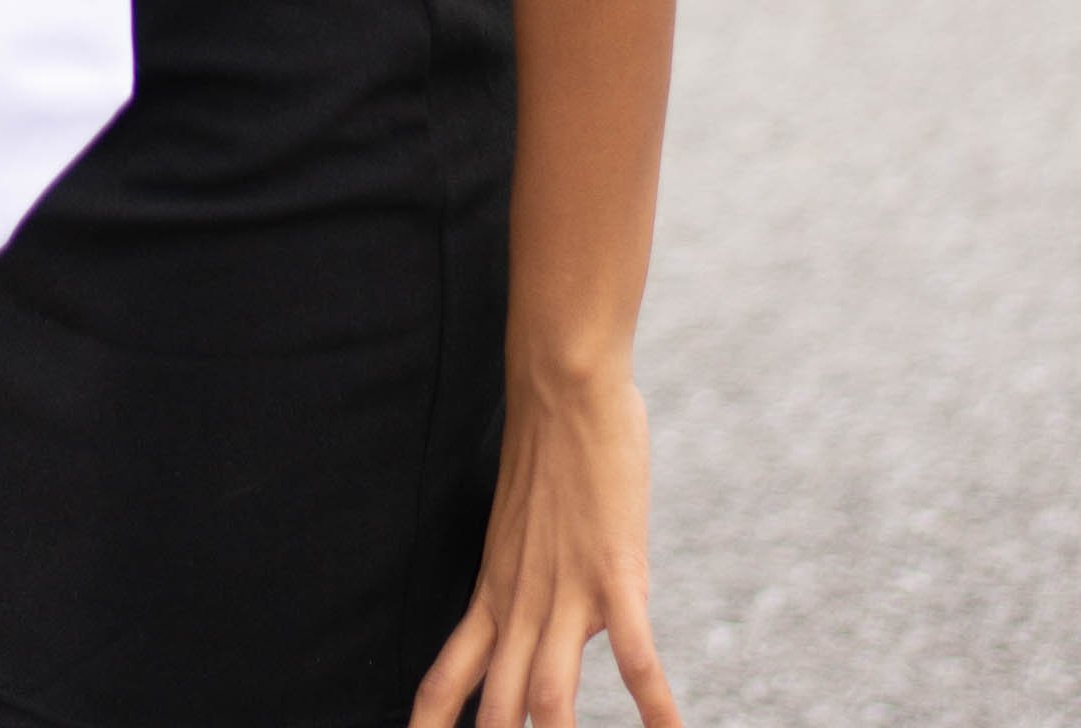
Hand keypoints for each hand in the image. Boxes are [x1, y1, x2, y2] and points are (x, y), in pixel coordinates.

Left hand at [409, 367, 679, 727]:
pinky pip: (635, 654)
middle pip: (499, 708)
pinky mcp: (615, 573)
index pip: (447, 678)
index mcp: (493, 593)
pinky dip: (653, 703)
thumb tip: (565, 624)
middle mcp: (521, 604)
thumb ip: (532, 582)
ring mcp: (567, 592)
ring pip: (550, 697)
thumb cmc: (548, 449)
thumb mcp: (520, 528)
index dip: (428, 725)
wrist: (561, 386)